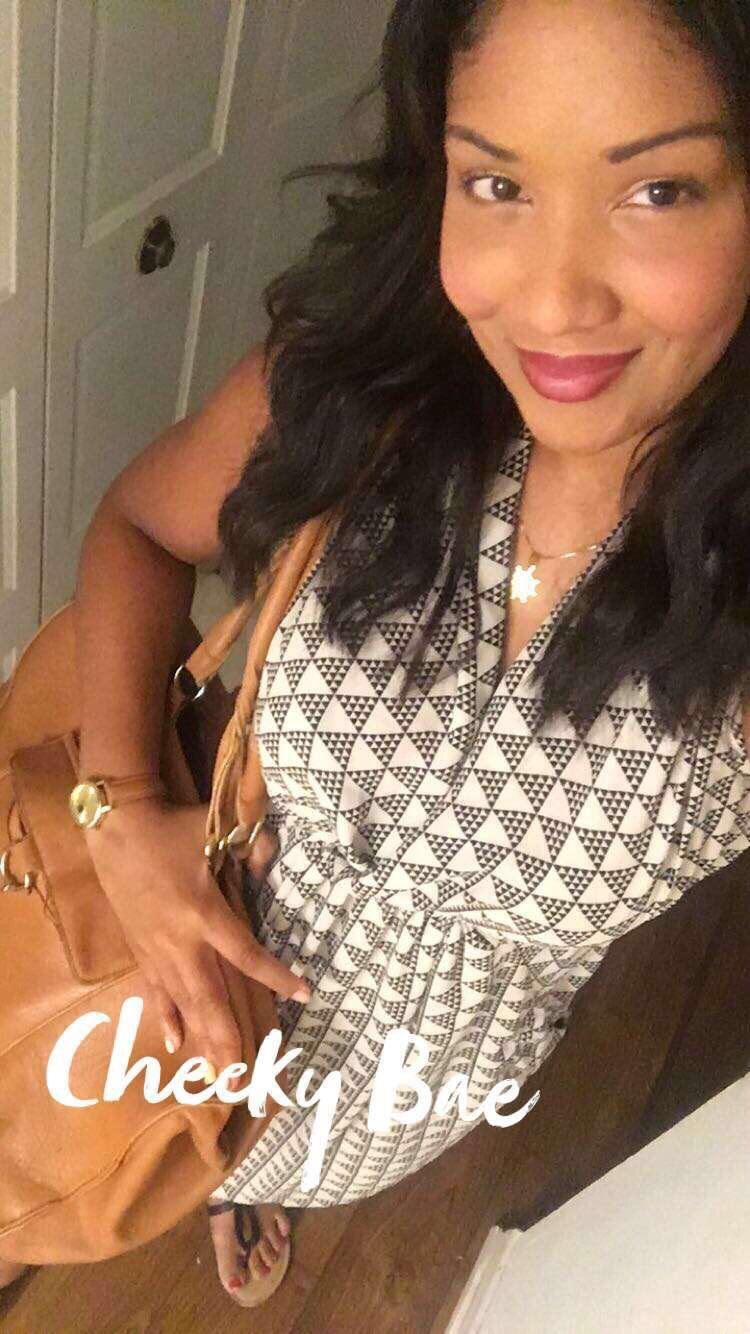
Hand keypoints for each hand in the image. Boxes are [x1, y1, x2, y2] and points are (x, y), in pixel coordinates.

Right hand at [82, 798, 306, 1080]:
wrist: (116, 825)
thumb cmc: (171, 826)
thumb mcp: (217, 828)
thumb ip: (253, 844)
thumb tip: (274, 858)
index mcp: (204, 913)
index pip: (247, 954)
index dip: (276, 976)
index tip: (304, 994)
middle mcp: (180, 941)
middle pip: (210, 999)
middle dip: (227, 1040)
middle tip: (243, 1081)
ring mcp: (156, 950)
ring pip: (184, 1004)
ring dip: (202, 1040)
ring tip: (218, 1076)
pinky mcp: (140, 949)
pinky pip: (155, 991)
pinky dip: (167, 1017)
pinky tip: (176, 1043)